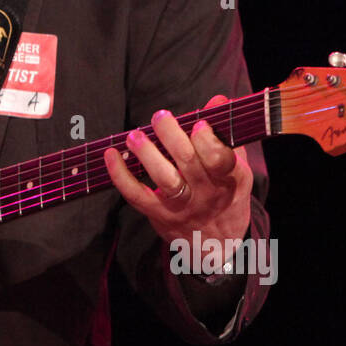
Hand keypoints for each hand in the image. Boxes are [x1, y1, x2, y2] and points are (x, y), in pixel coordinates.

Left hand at [104, 94, 252, 266]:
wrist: (218, 246)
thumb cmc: (224, 194)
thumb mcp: (235, 167)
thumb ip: (225, 134)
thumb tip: (217, 99)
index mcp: (230, 178)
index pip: (221, 161)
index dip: (208, 141)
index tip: (198, 124)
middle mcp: (207, 193)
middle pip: (189, 163)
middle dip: (172, 136)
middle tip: (159, 116)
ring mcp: (183, 207)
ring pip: (165, 179)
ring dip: (147, 154)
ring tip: (134, 136)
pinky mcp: (159, 215)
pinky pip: (137, 195)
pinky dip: (120, 176)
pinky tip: (111, 155)